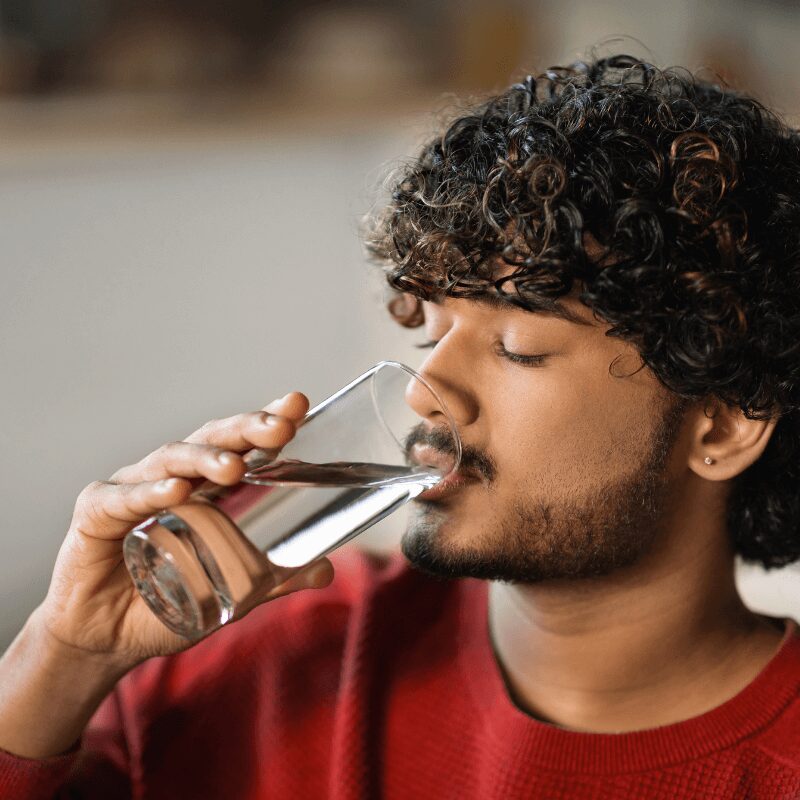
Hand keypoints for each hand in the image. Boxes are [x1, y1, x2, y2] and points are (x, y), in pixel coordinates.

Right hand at [34, 392, 333, 669]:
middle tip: (279, 427)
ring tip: (234, 467)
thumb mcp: (230, 593)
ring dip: (204, 458)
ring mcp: (134, 489)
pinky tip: (174, 492)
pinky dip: (149, 492)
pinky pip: (124, 498)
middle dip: (246, 429)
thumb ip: (273, 579)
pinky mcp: (96, 513)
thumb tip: (325, 570)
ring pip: (171, 459)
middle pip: (212, 440)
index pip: (241, 444)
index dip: (267, 421)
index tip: (297, 403)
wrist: (106, 639)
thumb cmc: (168, 601)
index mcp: (207, 486)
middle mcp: (174, 476)